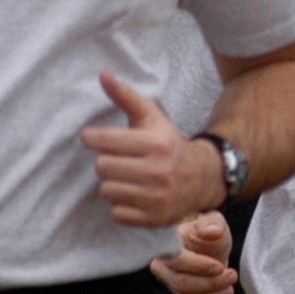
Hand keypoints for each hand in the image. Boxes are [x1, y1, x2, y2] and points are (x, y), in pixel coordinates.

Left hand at [81, 73, 222, 226]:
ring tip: (127, 177)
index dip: (92, 138)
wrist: (202, 178)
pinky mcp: (153, 218)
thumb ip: (126, 96)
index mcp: (154, 143)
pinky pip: (116, 212)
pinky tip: (134, 194)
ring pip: (107, 190)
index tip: (93, 137)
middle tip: (118, 159)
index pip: (102, 141)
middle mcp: (156, 171)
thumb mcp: (151, 117)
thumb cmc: (168, 143)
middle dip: (106, 161)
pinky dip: (121, 204)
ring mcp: (155, 198)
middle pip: (101, 167)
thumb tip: (103, 75)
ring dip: (113, 183)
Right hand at [151, 210, 239, 293]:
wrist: (200, 256)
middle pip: (179, 284)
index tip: (220, 267)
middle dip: (210, 284)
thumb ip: (212, 223)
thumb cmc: (203, 238)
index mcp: (161, 247)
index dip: (199, 266)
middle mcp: (154, 271)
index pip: (176, 260)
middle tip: (231, 276)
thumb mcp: (210, 223)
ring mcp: (159, 292)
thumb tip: (212, 231)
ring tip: (229, 291)